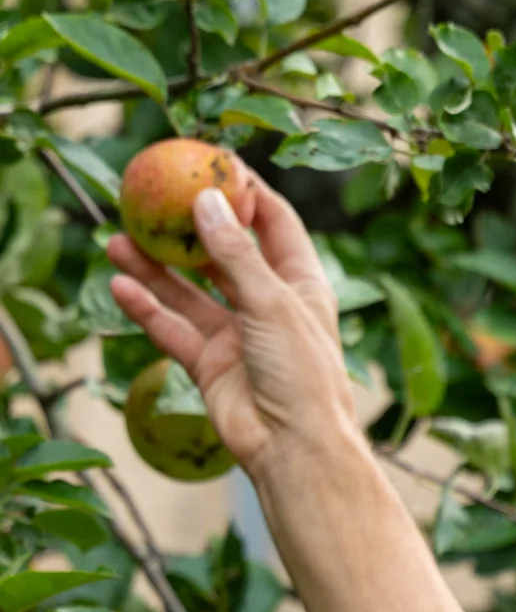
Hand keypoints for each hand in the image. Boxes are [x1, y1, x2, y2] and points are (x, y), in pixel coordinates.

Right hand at [108, 179, 361, 476]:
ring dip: (154, 268)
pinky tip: (120, 286)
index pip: (274, 224)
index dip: (245, 192)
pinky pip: (173, 330)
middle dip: (186, 228)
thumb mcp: (272, 303)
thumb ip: (235, 254)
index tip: (211, 163)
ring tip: (116, 240)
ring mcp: (238, 336)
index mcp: (301, 285)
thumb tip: (206, 200)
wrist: (295, 449)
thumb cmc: (303, 375)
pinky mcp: (211, 366)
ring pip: (189, 293)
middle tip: (150, 198)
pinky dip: (147, 310)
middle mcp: (268, 306)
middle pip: (222, 255)